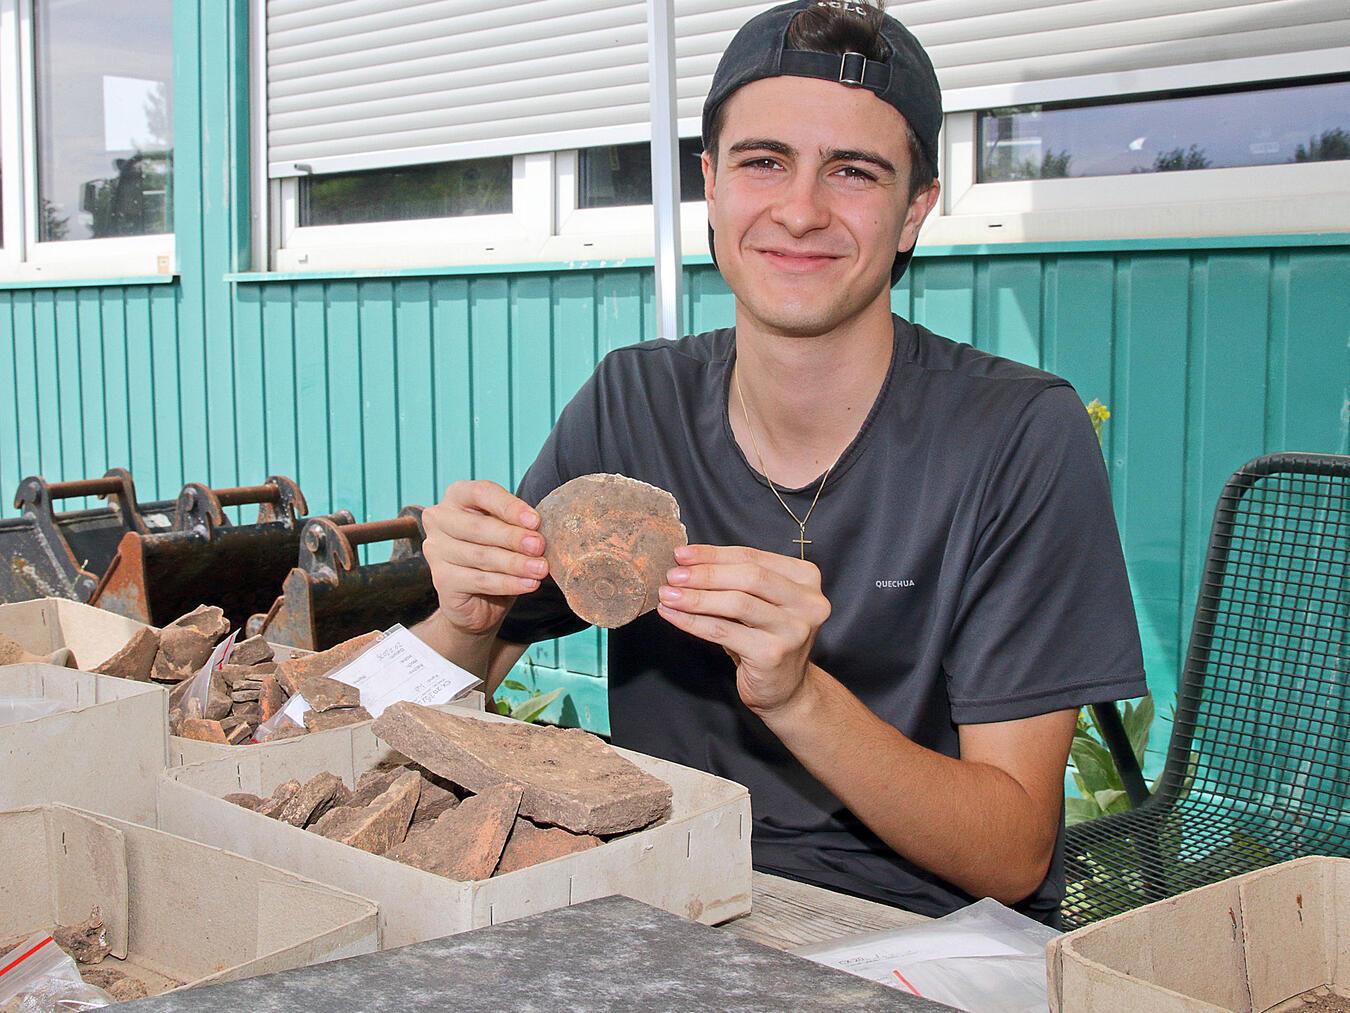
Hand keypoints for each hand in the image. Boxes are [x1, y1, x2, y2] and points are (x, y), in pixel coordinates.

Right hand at [420, 480, 548, 635]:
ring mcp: (436, 550)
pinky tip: (529, 584)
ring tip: (541, 568)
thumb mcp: (508, 530)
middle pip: (479, 526)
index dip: (509, 506)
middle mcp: (440, 520)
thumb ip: (518, 524)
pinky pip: (480, 580)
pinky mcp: (442, 580)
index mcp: (457, 496)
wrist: (480, 598)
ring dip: (515, 563)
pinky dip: (509, 583)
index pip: (482, 493)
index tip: (535, 521)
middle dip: (513, 537)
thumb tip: (538, 529)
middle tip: (540, 546)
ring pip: (481, 556)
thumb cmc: (497, 552)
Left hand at [655, 544, 830, 713]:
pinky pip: (724, 631)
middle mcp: (808, 602)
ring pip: (737, 603)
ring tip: (668, 594)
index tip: (682, 554)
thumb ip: (735, 580)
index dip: (714, 554)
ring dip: (696, 597)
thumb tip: (687, 564)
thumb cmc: (766, 639)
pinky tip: (673, 616)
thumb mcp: (759, 603)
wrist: (785, 690)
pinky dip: (693, 622)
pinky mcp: (773, 654)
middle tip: (673, 575)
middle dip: (706, 573)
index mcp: (806, 579)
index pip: (753, 557)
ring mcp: (794, 629)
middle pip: (749, 577)